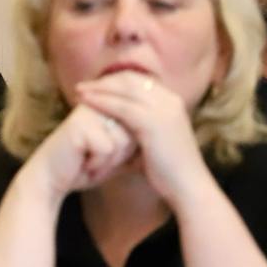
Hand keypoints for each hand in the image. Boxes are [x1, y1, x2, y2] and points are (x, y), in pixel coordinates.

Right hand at [19, 100, 137, 200]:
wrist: (51, 179)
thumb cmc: (83, 166)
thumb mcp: (116, 153)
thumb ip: (134, 142)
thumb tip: (159, 138)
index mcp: (107, 106)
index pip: (138, 127)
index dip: (126, 151)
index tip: (103, 156)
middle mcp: (98, 104)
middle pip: (133, 134)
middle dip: (119, 156)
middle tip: (96, 159)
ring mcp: (88, 113)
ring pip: (123, 141)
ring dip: (108, 161)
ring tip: (89, 161)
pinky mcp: (79, 126)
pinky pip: (107, 148)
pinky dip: (97, 163)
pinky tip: (82, 163)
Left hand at [74, 71, 212, 205]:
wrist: (188, 187)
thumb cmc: (168, 170)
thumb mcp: (154, 139)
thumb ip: (139, 126)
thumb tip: (117, 121)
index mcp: (172, 101)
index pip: (138, 80)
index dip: (113, 81)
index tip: (93, 87)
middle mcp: (170, 99)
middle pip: (130, 79)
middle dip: (103, 81)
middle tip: (81, 86)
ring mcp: (164, 109)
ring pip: (124, 89)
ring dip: (98, 89)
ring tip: (78, 92)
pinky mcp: (154, 122)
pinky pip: (121, 106)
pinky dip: (101, 102)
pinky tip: (86, 104)